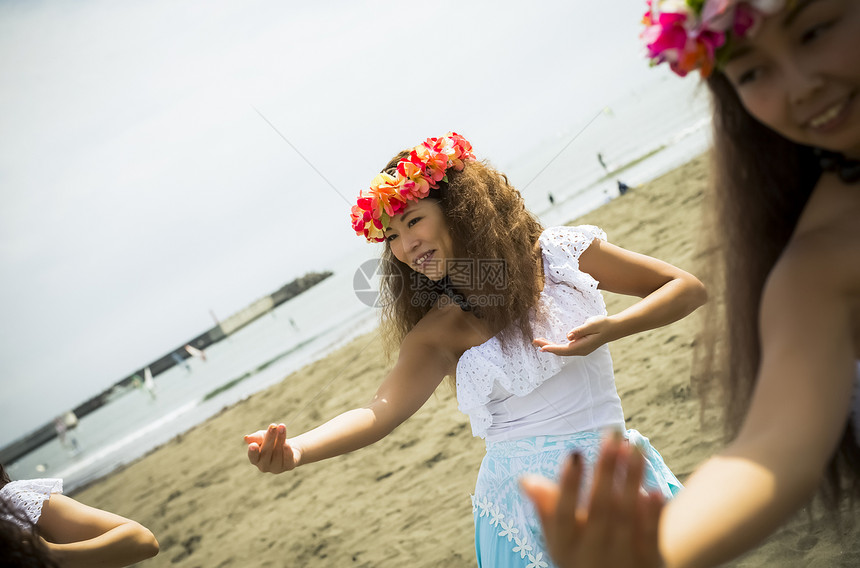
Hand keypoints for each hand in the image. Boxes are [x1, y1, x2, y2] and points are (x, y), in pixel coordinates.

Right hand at [244, 423, 301, 472]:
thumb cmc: (272, 441)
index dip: (252, 452)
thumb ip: (256, 437)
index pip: (253, 456)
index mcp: (256, 459)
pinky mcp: (288, 466)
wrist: (289, 447)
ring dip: (280, 438)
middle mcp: (264, 466)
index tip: (253, 445)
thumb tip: (246, 438)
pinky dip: (287, 450)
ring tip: (282, 427)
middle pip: (266, 452)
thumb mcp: (263, 436)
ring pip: (278, 453)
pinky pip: (287, 459)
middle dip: (269, 437)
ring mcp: (276, 467)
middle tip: (273, 426)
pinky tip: (287, 444)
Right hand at [520, 435, 664, 567]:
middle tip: (612, 435)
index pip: (563, 513)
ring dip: (632, 479)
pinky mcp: (649, 564)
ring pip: (626, 516)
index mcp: (565, 546)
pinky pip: (651, 537)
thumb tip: (525, 480)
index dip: (569, 484)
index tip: (575, 453)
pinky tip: (656, 489)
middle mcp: (592, 554)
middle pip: (600, 508)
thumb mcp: (561, 538)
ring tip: (636, 445)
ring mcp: (621, 560)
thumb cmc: (583, 553)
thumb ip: (547, 509)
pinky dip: (653, 514)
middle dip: (606, 470)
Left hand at [533, 315, 615, 355]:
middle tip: (535, 341)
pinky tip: (551, 343)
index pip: (564, 349)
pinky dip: (557, 346)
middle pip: (561, 351)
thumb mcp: (591, 324)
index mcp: (582, 346)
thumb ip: (579, 330)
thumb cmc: (603, 324)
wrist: (613, 328)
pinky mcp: (581, 347)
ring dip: (551, 347)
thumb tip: (568, 336)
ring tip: (539, 342)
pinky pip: (566, 349)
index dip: (552, 348)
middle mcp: (580, 350)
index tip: (541, 346)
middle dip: (547, 347)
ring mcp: (581, 350)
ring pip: (563, 351)